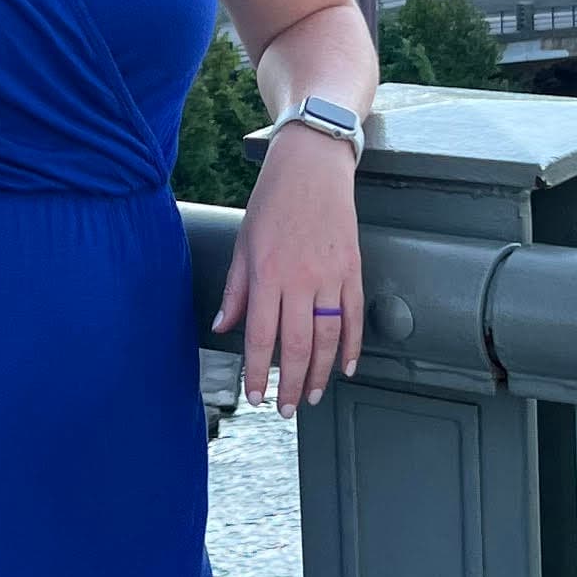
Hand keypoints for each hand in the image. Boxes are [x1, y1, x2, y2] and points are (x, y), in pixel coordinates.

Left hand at [211, 124, 365, 414]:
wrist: (312, 166)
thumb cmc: (273, 201)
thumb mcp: (244, 243)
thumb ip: (236, 291)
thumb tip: (222, 327)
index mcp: (267, 274)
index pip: (260, 336)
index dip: (257, 372)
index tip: (255, 396)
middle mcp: (299, 279)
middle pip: (297, 346)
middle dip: (292, 385)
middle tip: (288, 409)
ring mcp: (330, 276)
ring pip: (328, 338)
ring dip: (321, 373)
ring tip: (314, 395)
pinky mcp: (352, 269)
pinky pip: (354, 317)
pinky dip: (352, 346)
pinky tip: (345, 367)